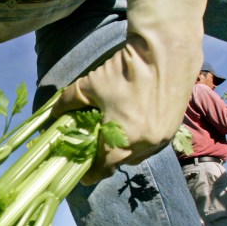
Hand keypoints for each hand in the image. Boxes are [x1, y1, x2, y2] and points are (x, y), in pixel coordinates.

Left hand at [51, 0, 218, 183]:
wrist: (167, 50)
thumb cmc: (126, 69)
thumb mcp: (91, 85)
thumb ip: (68, 101)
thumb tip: (53, 112)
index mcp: (124, 140)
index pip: (103, 168)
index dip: (90, 172)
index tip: (82, 174)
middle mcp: (145, 145)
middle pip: (120, 162)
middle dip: (106, 159)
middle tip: (93, 152)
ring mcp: (162, 138)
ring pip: (138, 155)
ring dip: (124, 151)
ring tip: (112, 139)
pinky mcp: (173, 128)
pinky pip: (152, 145)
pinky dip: (140, 142)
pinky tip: (131, 128)